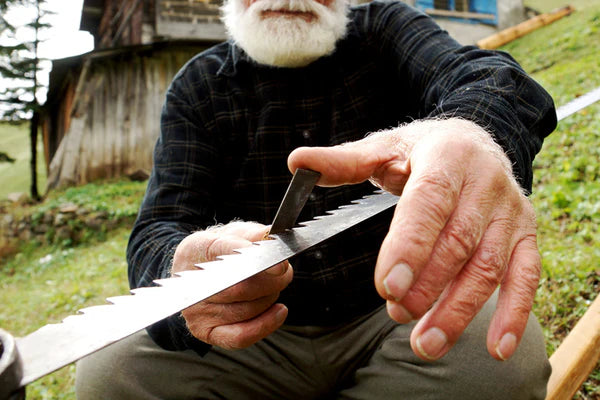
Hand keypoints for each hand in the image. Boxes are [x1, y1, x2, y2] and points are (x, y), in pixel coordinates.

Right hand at [172, 221, 292, 349]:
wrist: (195, 270)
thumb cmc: (221, 250)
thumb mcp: (236, 233)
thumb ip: (254, 234)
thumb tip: (271, 237)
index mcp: (196, 248)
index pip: (224, 251)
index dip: (254, 257)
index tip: (280, 265)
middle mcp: (191, 281)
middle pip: (241, 287)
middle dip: (272, 281)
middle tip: (285, 272)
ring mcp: (195, 309)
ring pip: (247, 309)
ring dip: (270, 297)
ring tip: (274, 286)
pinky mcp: (204, 330)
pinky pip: (240, 335)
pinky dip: (265, 325)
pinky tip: (279, 312)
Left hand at [288, 118, 540, 360]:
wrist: (476, 141)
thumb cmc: (422, 150)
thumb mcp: (384, 147)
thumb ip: (344, 162)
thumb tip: (296, 161)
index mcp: (447, 156)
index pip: (429, 202)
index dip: (410, 245)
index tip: (387, 286)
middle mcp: (485, 183)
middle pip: (458, 241)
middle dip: (427, 285)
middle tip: (396, 313)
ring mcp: (510, 211)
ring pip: (489, 266)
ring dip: (460, 310)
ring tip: (426, 343)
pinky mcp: (526, 234)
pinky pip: (526, 276)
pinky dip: (515, 314)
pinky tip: (496, 349)